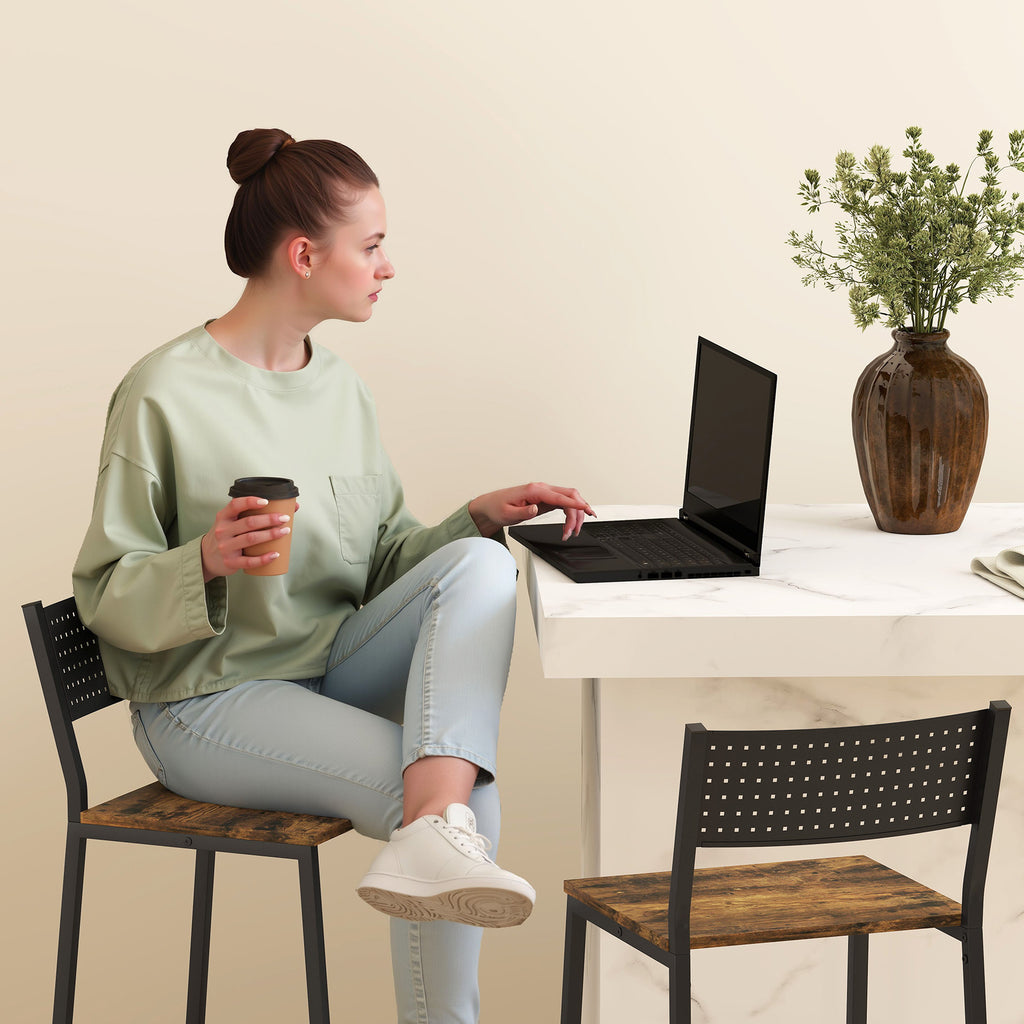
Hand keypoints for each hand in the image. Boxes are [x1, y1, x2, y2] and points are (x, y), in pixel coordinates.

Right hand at [201, 496, 294, 581]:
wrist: (207, 557)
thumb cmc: (227, 535)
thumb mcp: (232, 522)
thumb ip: (254, 513)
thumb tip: (293, 507)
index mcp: (223, 517)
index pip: (235, 505)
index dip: (250, 501)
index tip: (267, 501)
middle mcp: (223, 531)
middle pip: (248, 523)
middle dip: (269, 519)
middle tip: (284, 518)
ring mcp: (226, 547)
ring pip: (250, 539)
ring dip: (270, 535)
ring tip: (285, 531)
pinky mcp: (230, 562)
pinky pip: (249, 561)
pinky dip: (263, 558)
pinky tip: (275, 554)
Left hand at [469, 482, 595, 540]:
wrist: (490, 506)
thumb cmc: (497, 508)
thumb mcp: (508, 513)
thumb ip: (523, 512)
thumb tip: (535, 508)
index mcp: (534, 490)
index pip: (559, 496)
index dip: (575, 504)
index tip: (586, 510)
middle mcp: (542, 489)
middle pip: (570, 495)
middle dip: (578, 512)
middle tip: (575, 530)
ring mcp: (545, 493)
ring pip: (569, 499)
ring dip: (575, 515)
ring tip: (571, 532)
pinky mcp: (545, 499)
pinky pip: (564, 502)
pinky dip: (571, 512)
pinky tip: (572, 522)